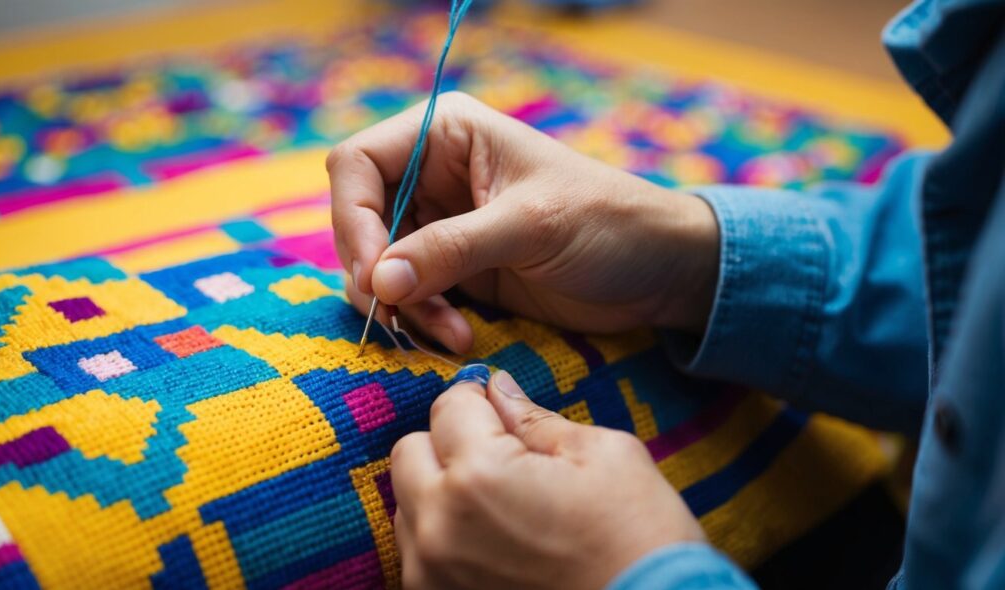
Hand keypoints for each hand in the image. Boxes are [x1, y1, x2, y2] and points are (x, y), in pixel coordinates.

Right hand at [327, 92, 718, 353]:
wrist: (657, 270)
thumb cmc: (607, 223)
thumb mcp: (530, 227)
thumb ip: (451, 248)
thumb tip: (379, 281)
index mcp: (447, 135)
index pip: (358, 164)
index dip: (352, 218)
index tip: (375, 274)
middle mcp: (434, 175)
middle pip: (361, 219)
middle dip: (374, 272)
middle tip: (395, 315)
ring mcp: (442, 226)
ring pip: (381, 266)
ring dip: (402, 306)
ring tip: (445, 333)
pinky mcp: (455, 270)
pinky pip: (411, 296)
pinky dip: (423, 321)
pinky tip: (459, 337)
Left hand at [391, 370, 704, 589]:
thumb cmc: (642, 540)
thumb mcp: (603, 455)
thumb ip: (535, 418)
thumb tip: (498, 389)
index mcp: (479, 475)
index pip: (449, 406)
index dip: (479, 399)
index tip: (504, 410)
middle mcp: (440, 527)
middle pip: (410, 452)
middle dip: (449, 442)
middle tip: (501, 454)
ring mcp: (433, 574)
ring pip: (407, 505)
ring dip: (440, 492)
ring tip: (501, 506)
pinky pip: (418, 554)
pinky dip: (444, 537)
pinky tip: (494, 542)